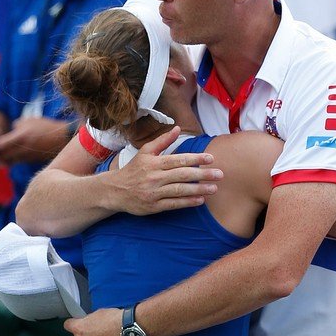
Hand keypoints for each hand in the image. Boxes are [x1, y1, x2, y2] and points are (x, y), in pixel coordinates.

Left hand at [0, 117, 72, 164]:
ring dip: (2, 158)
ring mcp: (27, 157)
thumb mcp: (28, 121)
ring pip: (9, 161)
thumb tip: (10, 132)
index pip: (0, 145)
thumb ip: (16, 127)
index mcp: (20, 137)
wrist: (63, 139)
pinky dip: (11, 159)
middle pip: (2, 156)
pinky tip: (8, 156)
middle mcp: (23, 149)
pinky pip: (17, 161)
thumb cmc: (46, 127)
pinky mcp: (32, 161)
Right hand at [101, 126, 222, 215]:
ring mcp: (154, 192)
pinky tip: (200, 200)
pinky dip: (187, 202)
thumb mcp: (145, 152)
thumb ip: (162, 141)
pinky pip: (173, 204)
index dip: (196, 159)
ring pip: (180, 190)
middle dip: (202, 174)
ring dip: (198, 189)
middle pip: (182, 175)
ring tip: (214, 188)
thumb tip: (177, 128)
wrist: (115, 191)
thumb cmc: (133, 170)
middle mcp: (155, 177)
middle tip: (220, 174)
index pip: (179, 159)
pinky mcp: (153, 206)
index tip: (211, 158)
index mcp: (154, 162)